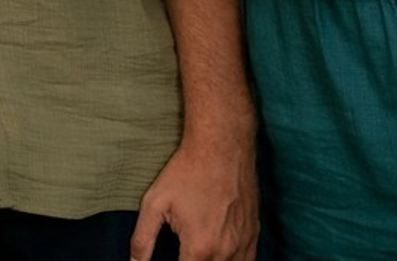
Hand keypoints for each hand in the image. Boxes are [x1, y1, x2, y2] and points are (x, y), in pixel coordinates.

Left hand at [132, 132, 258, 260]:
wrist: (221, 146)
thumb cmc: (187, 171)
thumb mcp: (155, 202)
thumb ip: (143, 239)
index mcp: (199, 248)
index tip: (175, 257)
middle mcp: (225, 252)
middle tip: (184, 253)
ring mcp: (243, 244)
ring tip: (199, 255)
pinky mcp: (254, 234)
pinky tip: (219, 255)